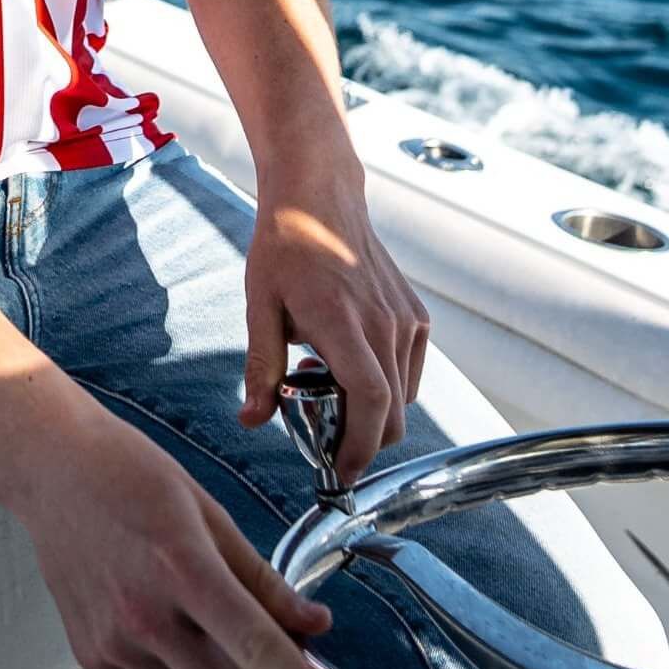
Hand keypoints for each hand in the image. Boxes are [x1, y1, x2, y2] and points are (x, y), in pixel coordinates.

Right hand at [2, 405, 351, 668]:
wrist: (48, 470)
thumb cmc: (128, 474)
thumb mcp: (209, 512)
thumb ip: (263, 579)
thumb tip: (314, 626)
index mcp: (184, 571)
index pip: (261, 654)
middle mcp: (144, 619)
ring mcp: (113, 645)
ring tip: (246, 661)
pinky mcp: (93, 658)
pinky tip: (179, 631)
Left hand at [239, 187, 428, 492]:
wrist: (321, 196)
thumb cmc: (286, 247)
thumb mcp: (260, 306)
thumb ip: (260, 368)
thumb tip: (252, 420)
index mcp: (343, 322)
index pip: (370, 401)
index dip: (361, 447)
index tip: (341, 472)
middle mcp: (384, 323)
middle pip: (394, 411)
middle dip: (365, 441)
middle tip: (327, 442)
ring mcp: (406, 318)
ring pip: (405, 395)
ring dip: (373, 411)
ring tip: (327, 388)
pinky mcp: (416, 315)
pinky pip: (410, 371)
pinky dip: (387, 386)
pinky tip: (346, 363)